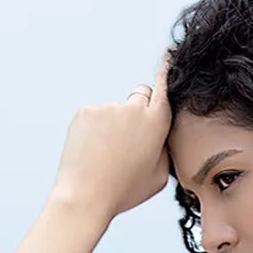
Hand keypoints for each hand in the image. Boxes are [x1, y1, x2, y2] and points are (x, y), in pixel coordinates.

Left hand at [51, 50, 173, 221]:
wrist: (84, 197)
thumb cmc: (122, 191)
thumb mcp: (159, 177)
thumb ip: (165, 149)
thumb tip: (161, 135)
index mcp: (156, 123)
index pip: (164, 87)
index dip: (165, 72)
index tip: (168, 56)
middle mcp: (133, 108)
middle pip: (140, 96)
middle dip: (137, 111)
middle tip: (127, 141)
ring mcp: (108, 108)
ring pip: (115, 110)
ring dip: (113, 125)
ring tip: (106, 155)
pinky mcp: (86, 111)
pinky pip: (95, 115)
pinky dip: (94, 129)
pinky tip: (92, 151)